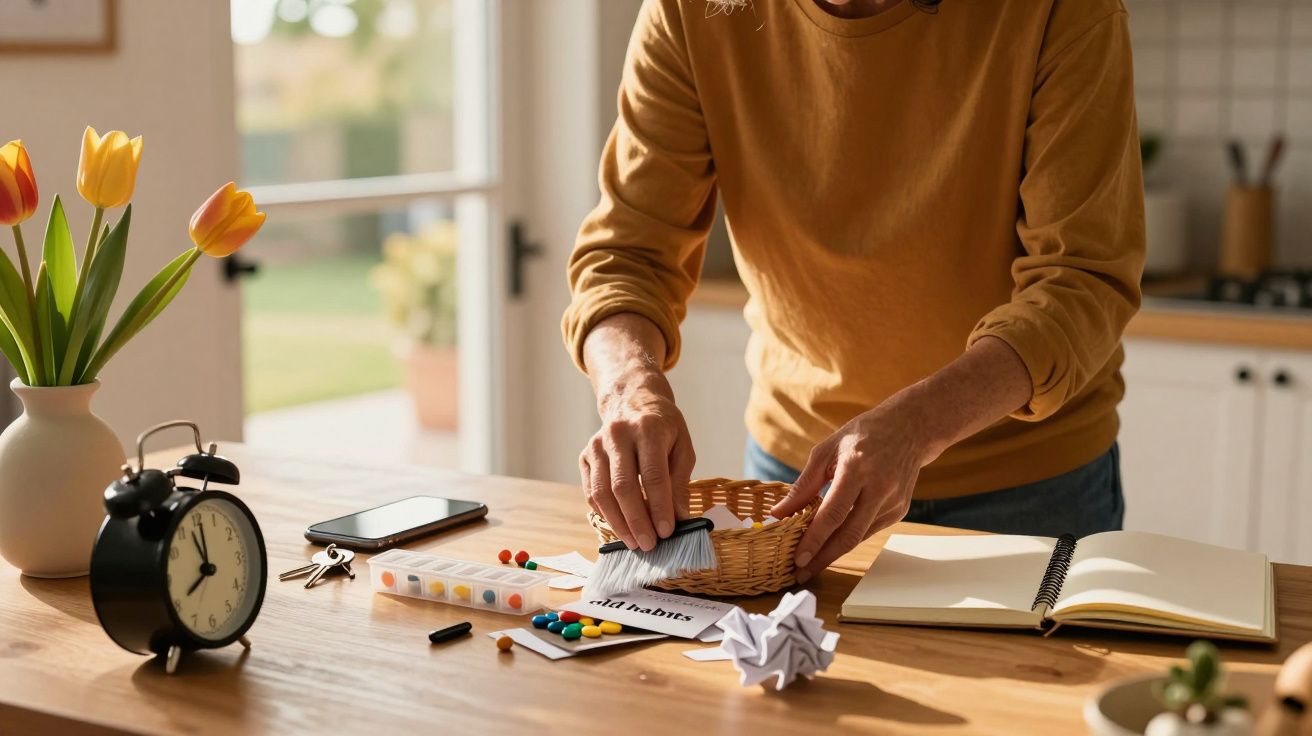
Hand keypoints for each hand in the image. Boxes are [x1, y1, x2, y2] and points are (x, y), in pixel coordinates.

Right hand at [580, 366, 694, 551]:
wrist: (632, 401)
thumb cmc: (663, 427)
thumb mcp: (683, 446)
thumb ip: (680, 481)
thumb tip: (679, 517)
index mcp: (648, 428)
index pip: (653, 475)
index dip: (659, 506)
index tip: (668, 531)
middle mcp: (618, 434)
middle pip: (623, 486)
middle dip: (637, 521)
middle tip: (649, 544)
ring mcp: (596, 445)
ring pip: (602, 492)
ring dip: (618, 523)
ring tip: (634, 543)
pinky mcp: (585, 456)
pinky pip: (591, 492)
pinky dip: (605, 513)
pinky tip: (620, 526)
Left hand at [770, 400, 938, 582]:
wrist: (910, 429)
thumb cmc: (862, 435)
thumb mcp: (827, 450)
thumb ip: (804, 485)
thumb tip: (780, 513)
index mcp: (857, 468)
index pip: (833, 514)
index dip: (814, 540)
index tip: (798, 559)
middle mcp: (879, 487)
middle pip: (849, 535)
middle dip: (823, 558)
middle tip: (801, 573)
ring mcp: (893, 501)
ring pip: (859, 537)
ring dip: (833, 552)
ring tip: (810, 563)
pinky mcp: (900, 510)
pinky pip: (868, 530)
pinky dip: (848, 538)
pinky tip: (832, 543)